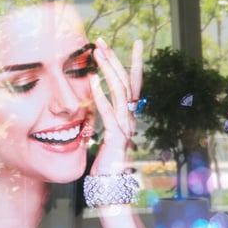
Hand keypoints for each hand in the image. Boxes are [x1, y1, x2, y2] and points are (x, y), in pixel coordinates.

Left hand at [89, 37, 143, 174]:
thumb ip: (106, 117)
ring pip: (121, 92)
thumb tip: (98, 100)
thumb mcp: (106, 134)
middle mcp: (131, 119)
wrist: (110, 186)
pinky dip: (101, 94)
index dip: (134, 62)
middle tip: (102, 41)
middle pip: (128, 83)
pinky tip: (92, 80)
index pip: (134, 84)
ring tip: (96, 54)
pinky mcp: (116, 137)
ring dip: (108, 70)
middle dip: (115, 59)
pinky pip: (109, 112)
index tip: (134, 42)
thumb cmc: (105, 162)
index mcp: (129, 116)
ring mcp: (126, 127)